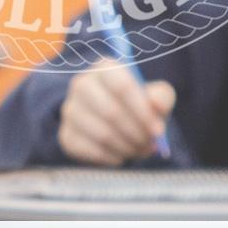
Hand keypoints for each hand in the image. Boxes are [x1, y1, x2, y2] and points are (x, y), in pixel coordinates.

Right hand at [57, 58, 175, 165]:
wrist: (110, 121)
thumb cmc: (137, 105)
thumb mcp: (154, 96)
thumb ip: (160, 97)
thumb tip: (157, 107)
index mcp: (104, 69)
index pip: (121, 86)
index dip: (142, 111)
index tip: (157, 130)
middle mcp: (81, 85)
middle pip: (111, 112)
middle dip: (136, 133)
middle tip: (150, 144)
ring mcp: (70, 110)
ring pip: (102, 134)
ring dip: (127, 147)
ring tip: (138, 149)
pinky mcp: (66, 135)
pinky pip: (92, 151)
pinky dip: (113, 157)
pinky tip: (121, 155)